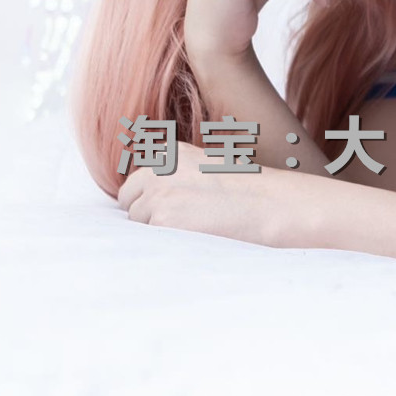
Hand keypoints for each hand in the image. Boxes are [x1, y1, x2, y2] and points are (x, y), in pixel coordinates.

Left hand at [117, 140, 270, 242]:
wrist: (266, 204)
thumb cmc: (246, 189)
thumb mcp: (207, 165)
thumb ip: (176, 173)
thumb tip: (150, 194)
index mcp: (169, 153)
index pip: (136, 182)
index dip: (152, 198)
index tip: (173, 206)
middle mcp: (158, 168)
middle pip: (129, 200)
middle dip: (146, 213)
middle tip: (180, 220)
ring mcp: (158, 194)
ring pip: (138, 222)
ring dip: (157, 230)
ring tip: (193, 227)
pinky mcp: (163, 220)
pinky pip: (149, 240)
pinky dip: (166, 243)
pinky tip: (193, 236)